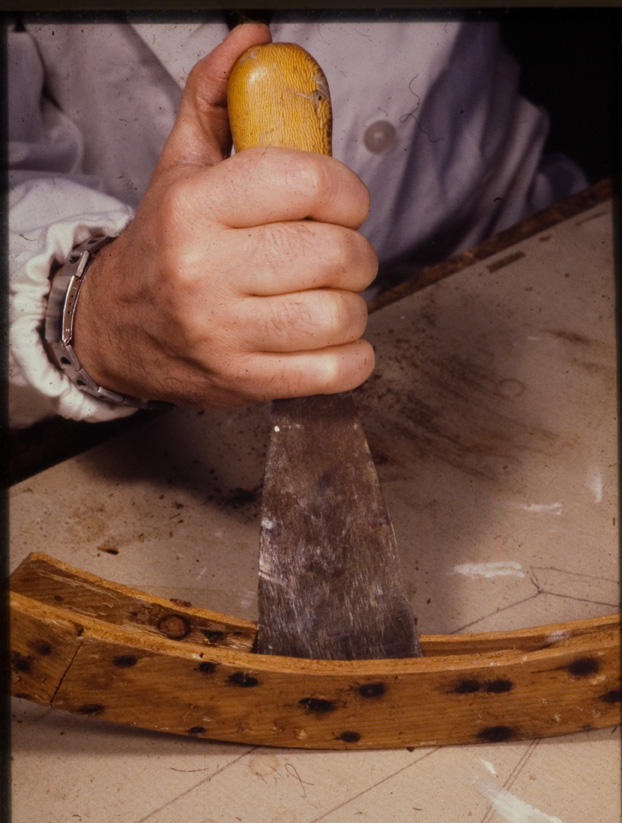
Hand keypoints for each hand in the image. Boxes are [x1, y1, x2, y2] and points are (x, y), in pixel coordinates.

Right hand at [74, 23, 377, 407]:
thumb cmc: (162, 248)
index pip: (307, 182)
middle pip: (337, 253)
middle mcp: (206, 272)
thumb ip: (216, 98)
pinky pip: (338, 370)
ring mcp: (225, 334)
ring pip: (342, 313)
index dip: (347, 191)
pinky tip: (331, 338)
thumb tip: (255, 39)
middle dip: (354, 252)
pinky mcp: (246, 382)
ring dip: (353, 304)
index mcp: (195, 208)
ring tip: (328, 297)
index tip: (342, 203)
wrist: (117, 328)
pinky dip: (353, 356)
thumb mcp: (181, 167)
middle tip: (336, 255)